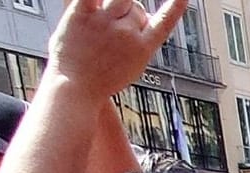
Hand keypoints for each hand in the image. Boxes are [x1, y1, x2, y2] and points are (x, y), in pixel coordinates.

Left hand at [48, 0, 190, 97]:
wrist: (74, 88)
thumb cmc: (101, 80)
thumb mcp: (133, 66)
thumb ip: (142, 42)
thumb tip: (148, 18)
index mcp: (143, 48)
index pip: (164, 22)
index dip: (175, 8)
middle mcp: (126, 33)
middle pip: (137, 7)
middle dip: (130, 12)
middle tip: (114, 25)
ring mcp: (104, 22)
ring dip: (116, 4)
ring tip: (105, 18)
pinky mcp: (81, 14)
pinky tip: (99, 1)